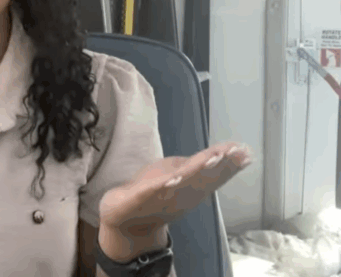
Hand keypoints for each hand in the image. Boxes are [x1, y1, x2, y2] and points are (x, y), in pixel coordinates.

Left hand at [99, 141, 251, 239]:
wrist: (127, 221)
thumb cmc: (153, 194)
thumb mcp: (174, 174)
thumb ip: (192, 166)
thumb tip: (217, 154)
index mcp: (190, 186)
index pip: (212, 171)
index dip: (229, 162)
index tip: (245, 150)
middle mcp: (181, 192)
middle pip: (203, 176)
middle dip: (220, 164)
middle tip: (236, 152)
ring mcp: (162, 196)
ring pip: (182, 182)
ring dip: (197, 171)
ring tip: (213, 157)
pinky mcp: (139, 198)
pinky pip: (153, 191)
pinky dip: (163, 186)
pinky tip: (174, 178)